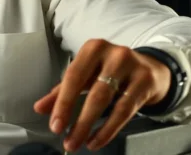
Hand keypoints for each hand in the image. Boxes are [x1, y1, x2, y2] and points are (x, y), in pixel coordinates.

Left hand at [33, 39, 170, 151]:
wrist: (151, 69)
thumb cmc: (111, 71)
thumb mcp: (87, 74)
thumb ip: (62, 90)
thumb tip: (39, 108)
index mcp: (92, 49)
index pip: (73, 77)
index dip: (62, 103)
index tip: (55, 125)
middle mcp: (113, 54)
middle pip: (91, 91)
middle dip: (77, 120)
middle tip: (67, 140)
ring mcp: (132, 66)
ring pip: (107, 101)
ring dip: (90, 126)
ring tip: (80, 142)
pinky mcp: (145, 82)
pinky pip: (125, 110)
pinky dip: (108, 129)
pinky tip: (97, 140)